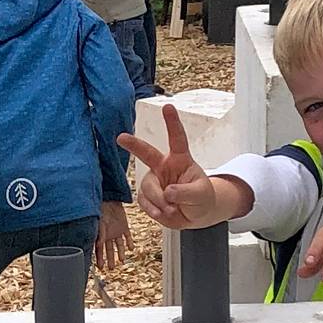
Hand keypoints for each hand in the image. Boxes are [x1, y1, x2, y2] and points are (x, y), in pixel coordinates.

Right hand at [97, 202, 129, 270]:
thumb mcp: (98, 223)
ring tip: (122, 261)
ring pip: (118, 245)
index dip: (99, 259)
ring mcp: (116, 231)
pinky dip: (129, 242)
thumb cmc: (100, 208)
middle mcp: (108, 234)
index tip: (100, 267)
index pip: (99, 250)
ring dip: (120, 253)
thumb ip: (99, 234)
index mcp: (100, 235)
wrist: (109, 198)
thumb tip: (97, 245)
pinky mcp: (124, 226)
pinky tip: (131, 249)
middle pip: (109, 250)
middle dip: (109, 259)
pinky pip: (127, 236)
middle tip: (110, 268)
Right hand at [117, 111, 240, 230]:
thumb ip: (186, 192)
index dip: (172, 123)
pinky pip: (143, 201)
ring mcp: (154, 181)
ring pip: (147, 187)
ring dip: (159, 201)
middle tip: (121, 137)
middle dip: (133, 145)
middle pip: (146, 153)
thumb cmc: (201, 198)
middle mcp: (163, 167)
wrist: (195, 215)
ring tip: (172, 209)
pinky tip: (162, 213)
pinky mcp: (147, 196)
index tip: (168, 106)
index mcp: (180, 159)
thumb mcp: (201, 195)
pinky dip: (153, 210)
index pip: (177, 138)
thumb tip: (167, 193)